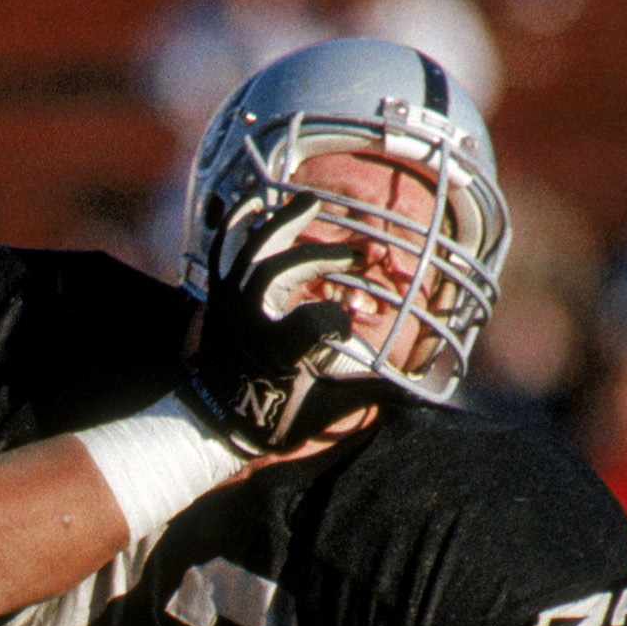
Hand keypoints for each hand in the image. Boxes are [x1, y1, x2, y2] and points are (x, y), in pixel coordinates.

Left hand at [177, 193, 375, 453]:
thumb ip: (364, 395)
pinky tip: (255, 202)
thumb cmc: (265, 422)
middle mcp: (247, 319)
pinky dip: (236, 225)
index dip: (340, 320)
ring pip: (252, 251)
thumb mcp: (317, 413)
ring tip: (312, 200)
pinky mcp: (217, 298)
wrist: (208, 424)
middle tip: (357, 257)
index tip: (351, 327)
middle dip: (322, 257)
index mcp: (274, 350)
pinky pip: (222, 252)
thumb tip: (417, 397)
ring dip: (284, 222)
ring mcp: (228, 304)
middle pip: (282, 271)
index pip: (316, 320)